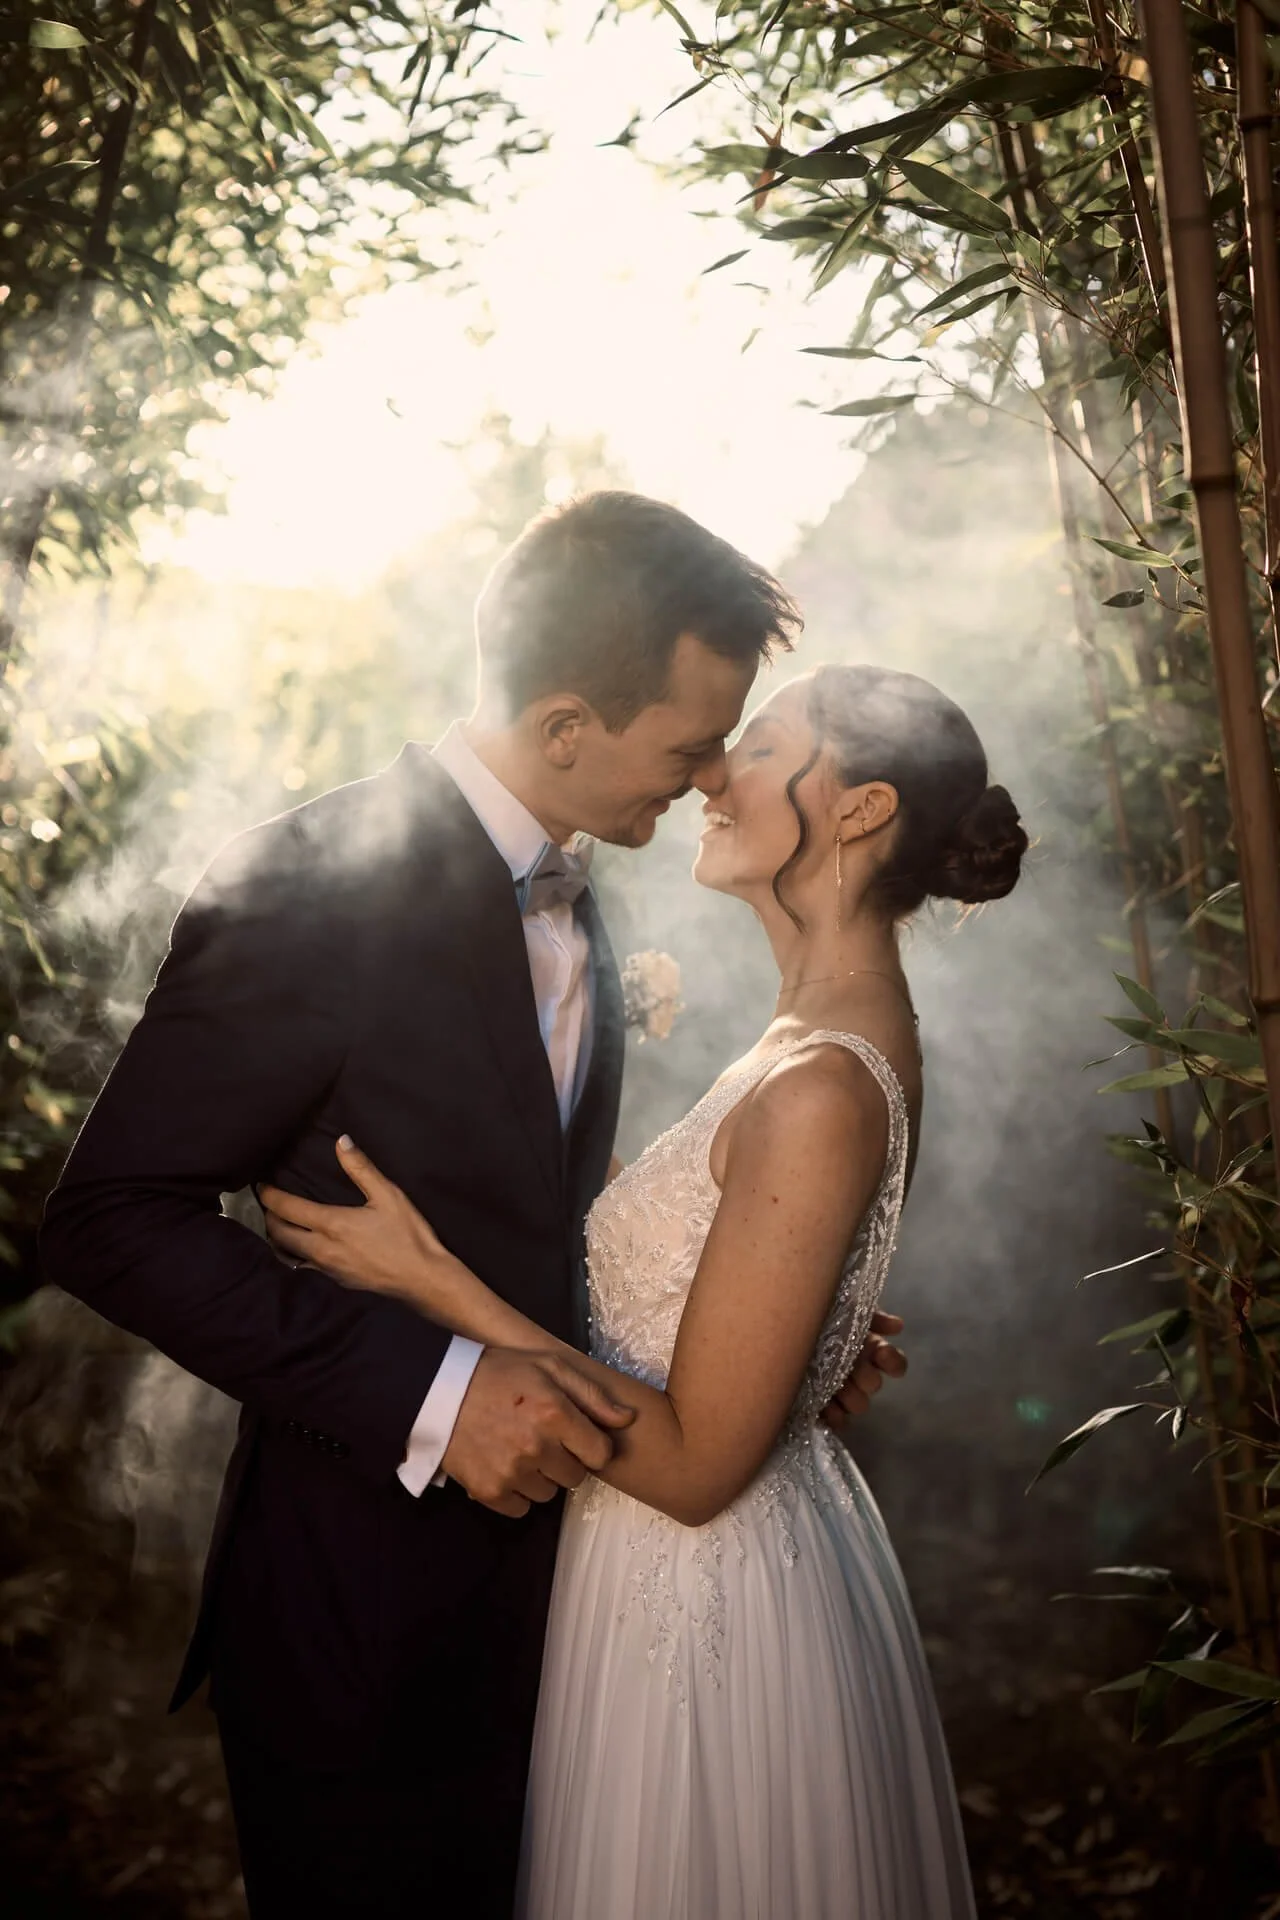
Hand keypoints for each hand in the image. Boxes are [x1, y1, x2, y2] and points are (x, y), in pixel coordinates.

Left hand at [260, 1136, 441, 1301]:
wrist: (423, 1279)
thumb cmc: (408, 1235)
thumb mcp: (388, 1195)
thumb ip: (361, 1168)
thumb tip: (341, 1141)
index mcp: (331, 1224)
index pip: (287, 1209)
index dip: (269, 1196)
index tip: (260, 1186)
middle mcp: (321, 1249)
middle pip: (278, 1234)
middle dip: (268, 1218)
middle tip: (267, 1204)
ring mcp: (327, 1269)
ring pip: (288, 1254)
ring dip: (278, 1239)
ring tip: (278, 1225)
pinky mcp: (336, 1281)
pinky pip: (304, 1267)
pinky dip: (294, 1254)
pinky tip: (303, 1248)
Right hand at [443, 1347, 635, 1518]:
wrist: (439, 1391)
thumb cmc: (499, 1373)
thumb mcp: (549, 1366)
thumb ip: (592, 1394)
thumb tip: (628, 1420)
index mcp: (555, 1413)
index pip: (600, 1454)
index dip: (591, 1445)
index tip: (575, 1436)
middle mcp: (536, 1446)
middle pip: (575, 1477)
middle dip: (565, 1460)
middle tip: (543, 1439)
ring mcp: (512, 1472)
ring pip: (549, 1494)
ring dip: (541, 1477)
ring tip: (520, 1449)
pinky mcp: (489, 1491)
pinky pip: (521, 1508)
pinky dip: (516, 1492)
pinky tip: (504, 1465)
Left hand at [821, 1311, 906, 1432]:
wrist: (779, 1330)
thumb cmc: (817, 1317)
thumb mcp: (843, 1306)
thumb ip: (871, 1316)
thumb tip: (897, 1326)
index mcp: (867, 1349)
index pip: (894, 1362)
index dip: (892, 1362)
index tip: (880, 1354)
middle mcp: (859, 1373)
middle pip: (874, 1385)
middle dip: (864, 1377)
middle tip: (850, 1368)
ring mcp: (843, 1393)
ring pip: (860, 1405)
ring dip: (849, 1396)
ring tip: (835, 1387)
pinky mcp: (825, 1409)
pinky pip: (840, 1422)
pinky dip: (836, 1416)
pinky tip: (825, 1406)